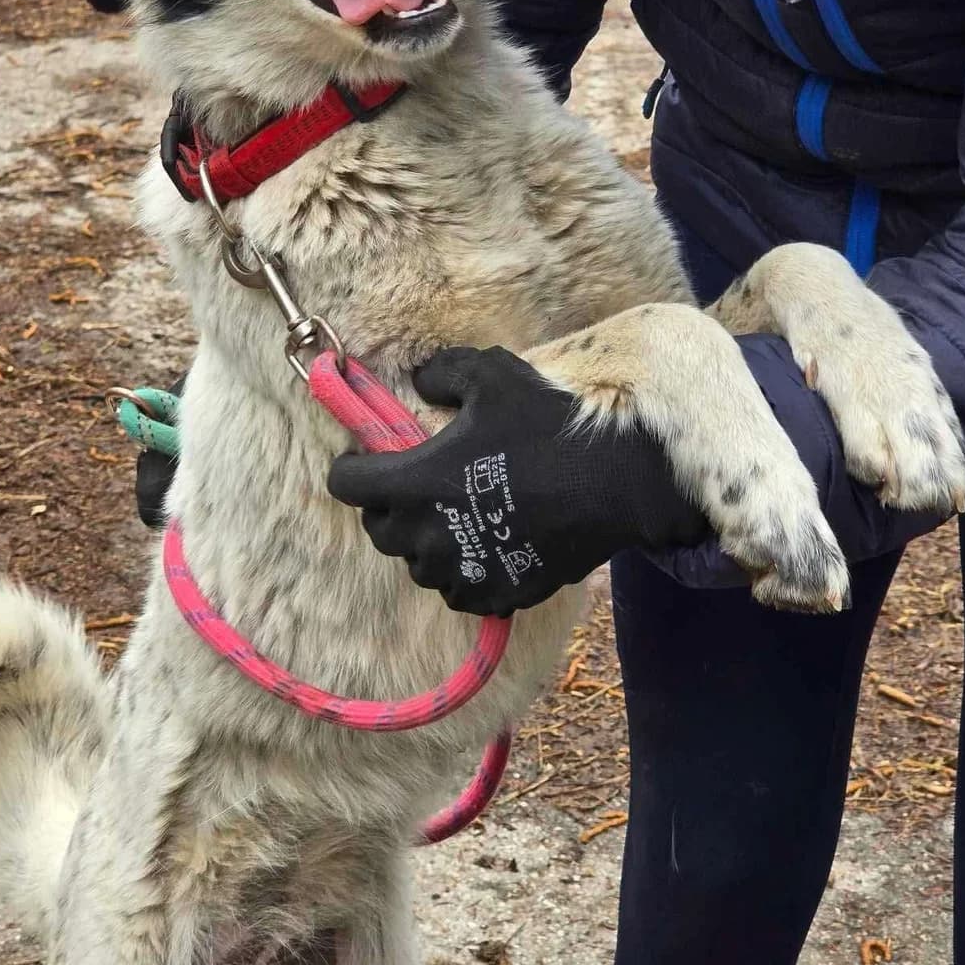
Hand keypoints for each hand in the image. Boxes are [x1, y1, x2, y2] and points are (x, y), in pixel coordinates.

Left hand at [328, 346, 705, 615]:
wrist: (617, 482)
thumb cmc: (551, 423)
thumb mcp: (494, 374)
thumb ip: (444, 372)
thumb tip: (421, 381)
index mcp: (415, 481)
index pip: (347, 485)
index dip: (352, 468)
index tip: (369, 458)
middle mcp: (428, 534)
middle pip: (378, 530)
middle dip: (385, 506)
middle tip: (411, 485)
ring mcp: (464, 570)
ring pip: (418, 565)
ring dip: (423, 543)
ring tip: (449, 519)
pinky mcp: (498, 593)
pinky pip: (459, 592)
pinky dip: (460, 575)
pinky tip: (480, 550)